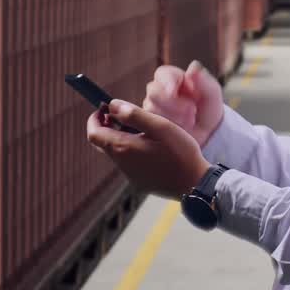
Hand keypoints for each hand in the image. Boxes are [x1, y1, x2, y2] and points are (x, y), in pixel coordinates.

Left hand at [86, 99, 210, 198]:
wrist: (195, 185)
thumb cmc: (181, 153)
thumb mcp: (160, 126)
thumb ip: (134, 115)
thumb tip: (112, 105)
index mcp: (124, 148)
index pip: (93, 133)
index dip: (94, 118)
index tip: (103, 107)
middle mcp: (122, 164)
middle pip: (102, 143)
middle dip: (106, 126)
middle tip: (119, 114)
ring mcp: (130, 175)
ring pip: (116, 152)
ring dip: (120, 138)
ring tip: (141, 128)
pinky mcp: (139, 181)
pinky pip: (128, 163)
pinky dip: (130, 149)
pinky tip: (151, 145)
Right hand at [143, 60, 224, 146]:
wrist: (207, 131)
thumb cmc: (208, 107)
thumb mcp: (212, 92)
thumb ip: (203, 80)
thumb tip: (192, 67)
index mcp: (172, 76)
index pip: (162, 74)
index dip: (167, 82)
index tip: (173, 92)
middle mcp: (158, 89)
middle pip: (154, 92)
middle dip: (173, 103)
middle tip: (192, 110)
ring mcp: (152, 106)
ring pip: (152, 108)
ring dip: (173, 115)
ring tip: (191, 120)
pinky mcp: (150, 122)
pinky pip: (152, 123)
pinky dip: (168, 125)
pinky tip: (181, 128)